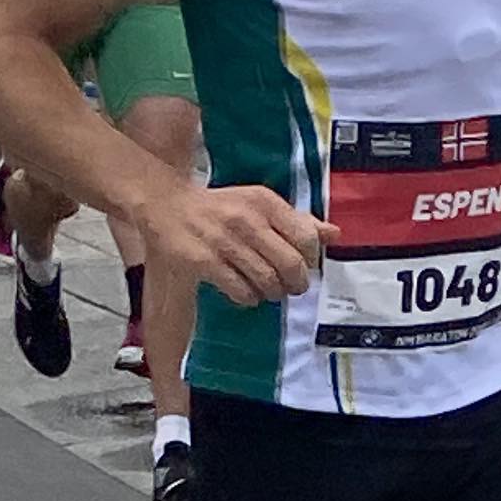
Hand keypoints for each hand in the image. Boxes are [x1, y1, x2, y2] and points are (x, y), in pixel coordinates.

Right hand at [177, 182, 326, 304]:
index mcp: (265, 202)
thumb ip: (297, 220)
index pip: (306, 238)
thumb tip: (334, 235)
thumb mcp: (259, 204)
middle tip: (290, 287)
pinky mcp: (204, 262)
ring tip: (267, 290)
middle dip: (296, 283)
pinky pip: (241, 291)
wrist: (166, 205)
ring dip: (272, 293)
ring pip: (267, 281)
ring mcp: (224, 242)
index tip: (303, 266)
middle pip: (290, 265)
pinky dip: (249, 297)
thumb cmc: (220, 208)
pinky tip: (245, 292)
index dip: (310, 260)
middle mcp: (246, 219)